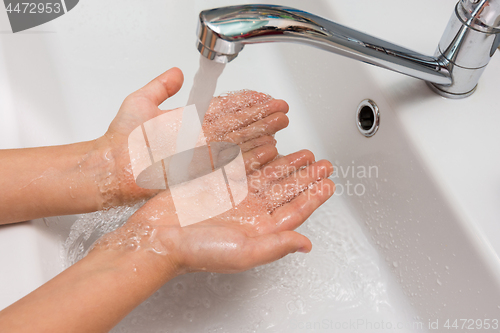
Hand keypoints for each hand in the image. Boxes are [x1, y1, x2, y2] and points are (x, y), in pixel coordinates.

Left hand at [95, 68, 289, 207]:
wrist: (111, 169)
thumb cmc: (120, 142)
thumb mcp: (140, 104)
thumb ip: (160, 87)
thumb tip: (174, 72)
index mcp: (189, 122)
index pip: (225, 109)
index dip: (246, 102)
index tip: (264, 97)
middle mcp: (199, 139)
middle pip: (238, 125)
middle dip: (262, 116)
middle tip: (283, 110)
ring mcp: (202, 156)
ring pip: (240, 140)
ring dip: (263, 131)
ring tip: (282, 123)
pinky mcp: (203, 172)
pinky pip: (233, 161)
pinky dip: (253, 153)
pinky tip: (270, 146)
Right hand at [96, 149, 334, 274]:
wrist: (158, 236)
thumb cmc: (196, 250)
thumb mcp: (242, 252)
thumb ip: (276, 245)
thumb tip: (305, 244)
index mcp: (260, 228)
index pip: (295, 210)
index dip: (314, 197)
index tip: (329, 184)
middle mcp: (250, 211)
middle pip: (286, 189)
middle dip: (306, 176)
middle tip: (324, 164)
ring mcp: (234, 194)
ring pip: (269, 174)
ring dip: (288, 163)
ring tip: (305, 154)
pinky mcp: (218, 181)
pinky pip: (244, 163)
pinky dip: (259, 153)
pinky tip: (272, 146)